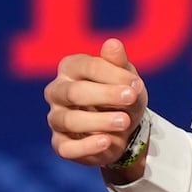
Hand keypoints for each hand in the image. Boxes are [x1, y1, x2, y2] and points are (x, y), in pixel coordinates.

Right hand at [45, 38, 148, 169]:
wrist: (125, 127)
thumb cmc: (122, 94)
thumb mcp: (126, 77)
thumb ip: (118, 62)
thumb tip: (113, 43)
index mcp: (71, 67)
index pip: (87, 66)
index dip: (112, 74)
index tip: (136, 84)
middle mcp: (57, 91)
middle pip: (74, 92)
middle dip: (105, 95)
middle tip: (130, 98)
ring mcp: (56, 118)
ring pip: (70, 120)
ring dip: (100, 121)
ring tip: (125, 121)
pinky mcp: (59, 143)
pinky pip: (67, 147)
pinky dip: (86, 146)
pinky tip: (106, 141)